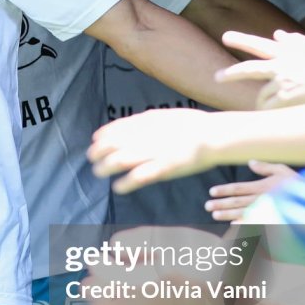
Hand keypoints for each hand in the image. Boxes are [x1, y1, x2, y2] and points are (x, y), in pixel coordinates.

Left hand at [88, 108, 213, 192]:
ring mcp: (152, 153)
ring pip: (119, 161)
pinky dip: (125, 183)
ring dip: (104, 167)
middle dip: (97, 152)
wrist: (213, 135)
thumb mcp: (163, 116)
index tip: (95, 140)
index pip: (114, 128)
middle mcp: (144, 137)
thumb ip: (145, 122)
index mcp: (144, 123)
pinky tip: (118, 187)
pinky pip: (138, 177)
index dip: (102, 135)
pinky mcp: (162, 169)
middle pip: (111, 145)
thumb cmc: (191, 125)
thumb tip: (128, 125)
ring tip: (98, 172)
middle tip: (91, 158)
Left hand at [205, 161, 299, 222]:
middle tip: (207, 206)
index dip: (224, 190)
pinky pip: (256, 223)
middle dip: (221, 204)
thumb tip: (250, 162)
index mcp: (262, 187)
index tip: (211, 191)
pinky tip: (233, 226)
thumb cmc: (299, 184)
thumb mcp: (283, 170)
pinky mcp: (273, 219)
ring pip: (243, 213)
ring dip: (227, 214)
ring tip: (214, 215)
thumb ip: (265, 167)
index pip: (238, 188)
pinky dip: (244, 225)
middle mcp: (262, 199)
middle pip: (237, 201)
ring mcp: (267, 210)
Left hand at [217, 30, 304, 108]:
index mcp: (286, 52)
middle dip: (230, 73)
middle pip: (248, 69)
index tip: (225, 37)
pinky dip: (269, 115)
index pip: (258, 44)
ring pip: (262, 97)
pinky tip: (266, 121)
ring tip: (260, 112)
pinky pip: (270, 109)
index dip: (241, 41)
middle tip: (217, 77)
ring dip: (261, 104)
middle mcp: (279, 65)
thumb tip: (278, 33)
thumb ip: (293, 40)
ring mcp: (281, 82)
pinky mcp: (286, 98)